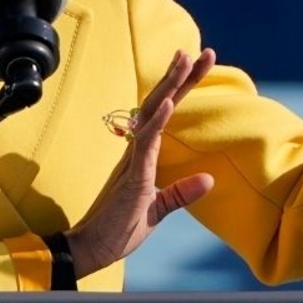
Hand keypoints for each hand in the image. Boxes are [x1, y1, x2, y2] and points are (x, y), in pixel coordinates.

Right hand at [64, 48, 216, 277]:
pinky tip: (169, 103)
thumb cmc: (119, 229)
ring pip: (153, 114)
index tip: (199, 63)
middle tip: (203, 52)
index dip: (183, 88)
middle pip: (161, 103)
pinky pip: (145, 143)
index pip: (166, 112)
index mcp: (143, 154)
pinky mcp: (132, 177)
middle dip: (182, 77)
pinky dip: (156, 122)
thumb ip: (180, 193)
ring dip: (171, 87)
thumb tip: (209, 179)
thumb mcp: (157, 210)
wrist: (92, 250)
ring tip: (186, 61)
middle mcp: (136, 150)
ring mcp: (133, 160)